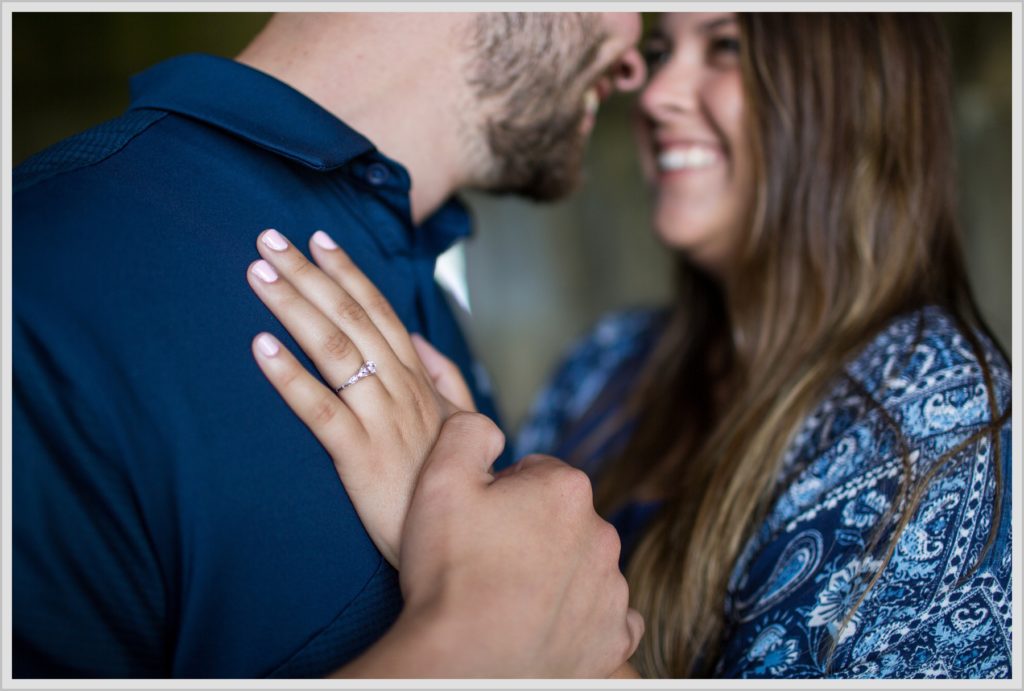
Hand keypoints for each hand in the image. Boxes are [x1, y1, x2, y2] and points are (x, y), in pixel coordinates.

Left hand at [247, 228, 472, 565]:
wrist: (459, 541)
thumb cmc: (449, 481)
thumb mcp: (461, 423)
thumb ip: (444, 376)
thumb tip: (418, 338)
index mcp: (416, 379)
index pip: (378, 312)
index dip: (347, 272)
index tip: (318, 238)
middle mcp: (400, 389)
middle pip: (350, 318)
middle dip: (309, 274)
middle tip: (269, 237)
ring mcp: (382, 420)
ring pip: (334, 351)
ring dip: (294, 307)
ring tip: (258, 274)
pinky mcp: (360, 456)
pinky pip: (320, 410)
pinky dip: (290, 375)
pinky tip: (260, 347)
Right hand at [386, 413, 644, 677]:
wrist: (460, 665)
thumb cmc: (448, 572)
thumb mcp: (439, 477)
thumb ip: (469, 431)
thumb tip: (491, 428)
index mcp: (565, 488)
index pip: (535, 474)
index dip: (499, 494)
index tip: (477, 522)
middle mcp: (602, 534)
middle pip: (562, 518)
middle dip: (530, 531)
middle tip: (486, 560)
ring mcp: (612, 590)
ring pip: (584, 565)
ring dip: (556, 573)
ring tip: (509, 598)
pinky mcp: (613, 639)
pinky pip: (608, 617)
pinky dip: (584, 617)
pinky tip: (551, 623)